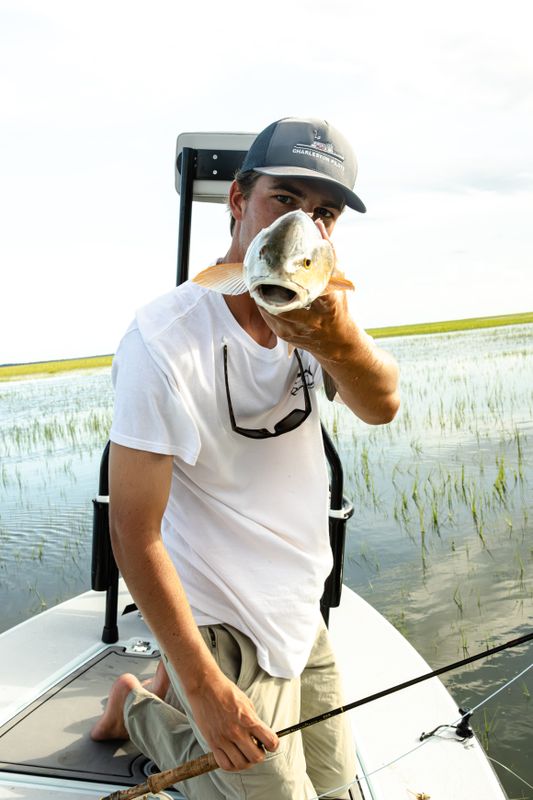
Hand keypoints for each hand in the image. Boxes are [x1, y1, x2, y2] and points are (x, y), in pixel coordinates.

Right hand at [187, 671, 278, 771]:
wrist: (204, 687)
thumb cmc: (226, 691)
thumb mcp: (247, 702)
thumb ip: (254, 720)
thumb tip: (260, 735)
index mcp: (248, 719)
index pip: (270, 741)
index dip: (274, 745)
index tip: (271, 744)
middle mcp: (236, 732)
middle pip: (256, 757)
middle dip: (260, 754)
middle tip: (257, 748)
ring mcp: (223, 739)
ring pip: (241, 764)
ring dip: (246, 761)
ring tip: (245, 753)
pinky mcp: (212, 743)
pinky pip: (224, 764)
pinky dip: (232, 765)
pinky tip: (233, 757)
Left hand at [257, 216, 352, 356]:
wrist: (337, 343)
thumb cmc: (338, 308)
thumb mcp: (339, 280)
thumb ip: (328, 253)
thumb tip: (316, 225)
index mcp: (328, 304)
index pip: (306, 284)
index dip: (286, 271)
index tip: (276, 255)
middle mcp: (310, 319)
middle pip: (279, 297)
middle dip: (266, 281)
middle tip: (259, 263)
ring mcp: (294, 329)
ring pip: (268, 306)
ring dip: (261, 290)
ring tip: (255, 273)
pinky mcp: (282, 335)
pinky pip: (266, 314)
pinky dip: (262, 300)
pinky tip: (260, 289)